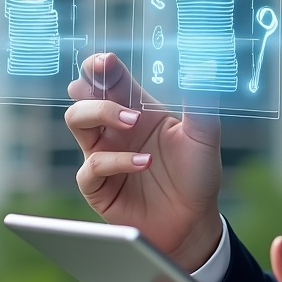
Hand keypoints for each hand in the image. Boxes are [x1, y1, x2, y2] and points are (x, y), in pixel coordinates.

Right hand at [65, 53, 222, 271]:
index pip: (112, 80)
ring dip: (101, 114)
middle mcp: (116, 130)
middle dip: (90, 85)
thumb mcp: (205, 136)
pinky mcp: (98, 186)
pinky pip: (90, 167)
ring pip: (76, 121)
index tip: (106, 60)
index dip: (102, 66)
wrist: (194, 220)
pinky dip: (115, 161)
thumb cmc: (198, 175)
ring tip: (133, 122)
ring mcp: (103, 155)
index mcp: (139, 110)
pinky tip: (143, 163)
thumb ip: (200, 105)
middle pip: (84, 96)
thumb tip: (201, 69)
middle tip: (104, 76)